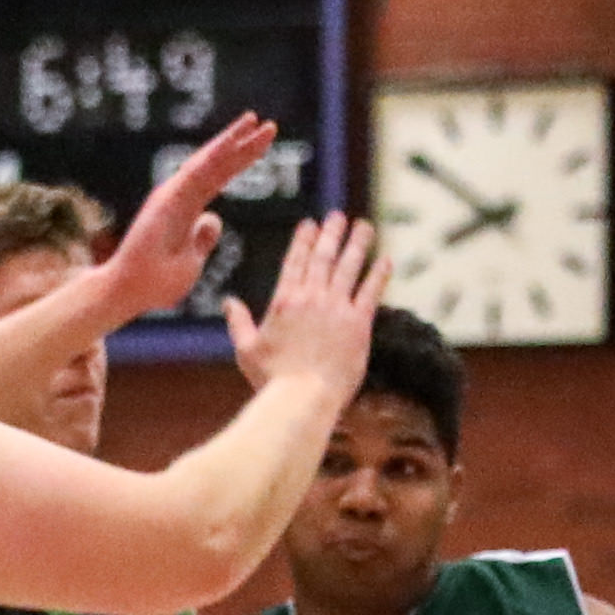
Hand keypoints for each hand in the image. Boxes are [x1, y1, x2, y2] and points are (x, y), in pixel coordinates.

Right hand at [102, 113, 274, 319]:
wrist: (129, 291)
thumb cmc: (157, 282)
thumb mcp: (193, 260)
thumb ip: (203, 237)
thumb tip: (213, 218)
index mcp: (188, 207)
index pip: (221, 178)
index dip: (242, 160)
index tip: (264, 145)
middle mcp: (181, 195)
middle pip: (218, 164)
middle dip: (244, 144)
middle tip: (270, 125)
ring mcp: (174, 194)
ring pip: (209, 161)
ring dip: (233, 140)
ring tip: (255, 120)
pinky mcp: (168, 198)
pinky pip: (196, 172)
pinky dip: (215, 154)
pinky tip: (233, 139)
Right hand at [224, 214, 383, 398]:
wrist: (302, 398)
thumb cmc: (272, 379)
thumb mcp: (246, 350)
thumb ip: (238, 322)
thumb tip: (228, 302)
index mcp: (284, 301)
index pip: (294, 261)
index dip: (303, 240)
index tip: (310, 224)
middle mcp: (311, 298)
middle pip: (323, 257)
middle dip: (331, 233)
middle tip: (337, 216)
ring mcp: (336, 308)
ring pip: (348, 267)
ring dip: (357, 244)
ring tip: (364, 226)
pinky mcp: (358, 324)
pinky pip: (371, 292)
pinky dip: (378, 274)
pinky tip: (385, 259)